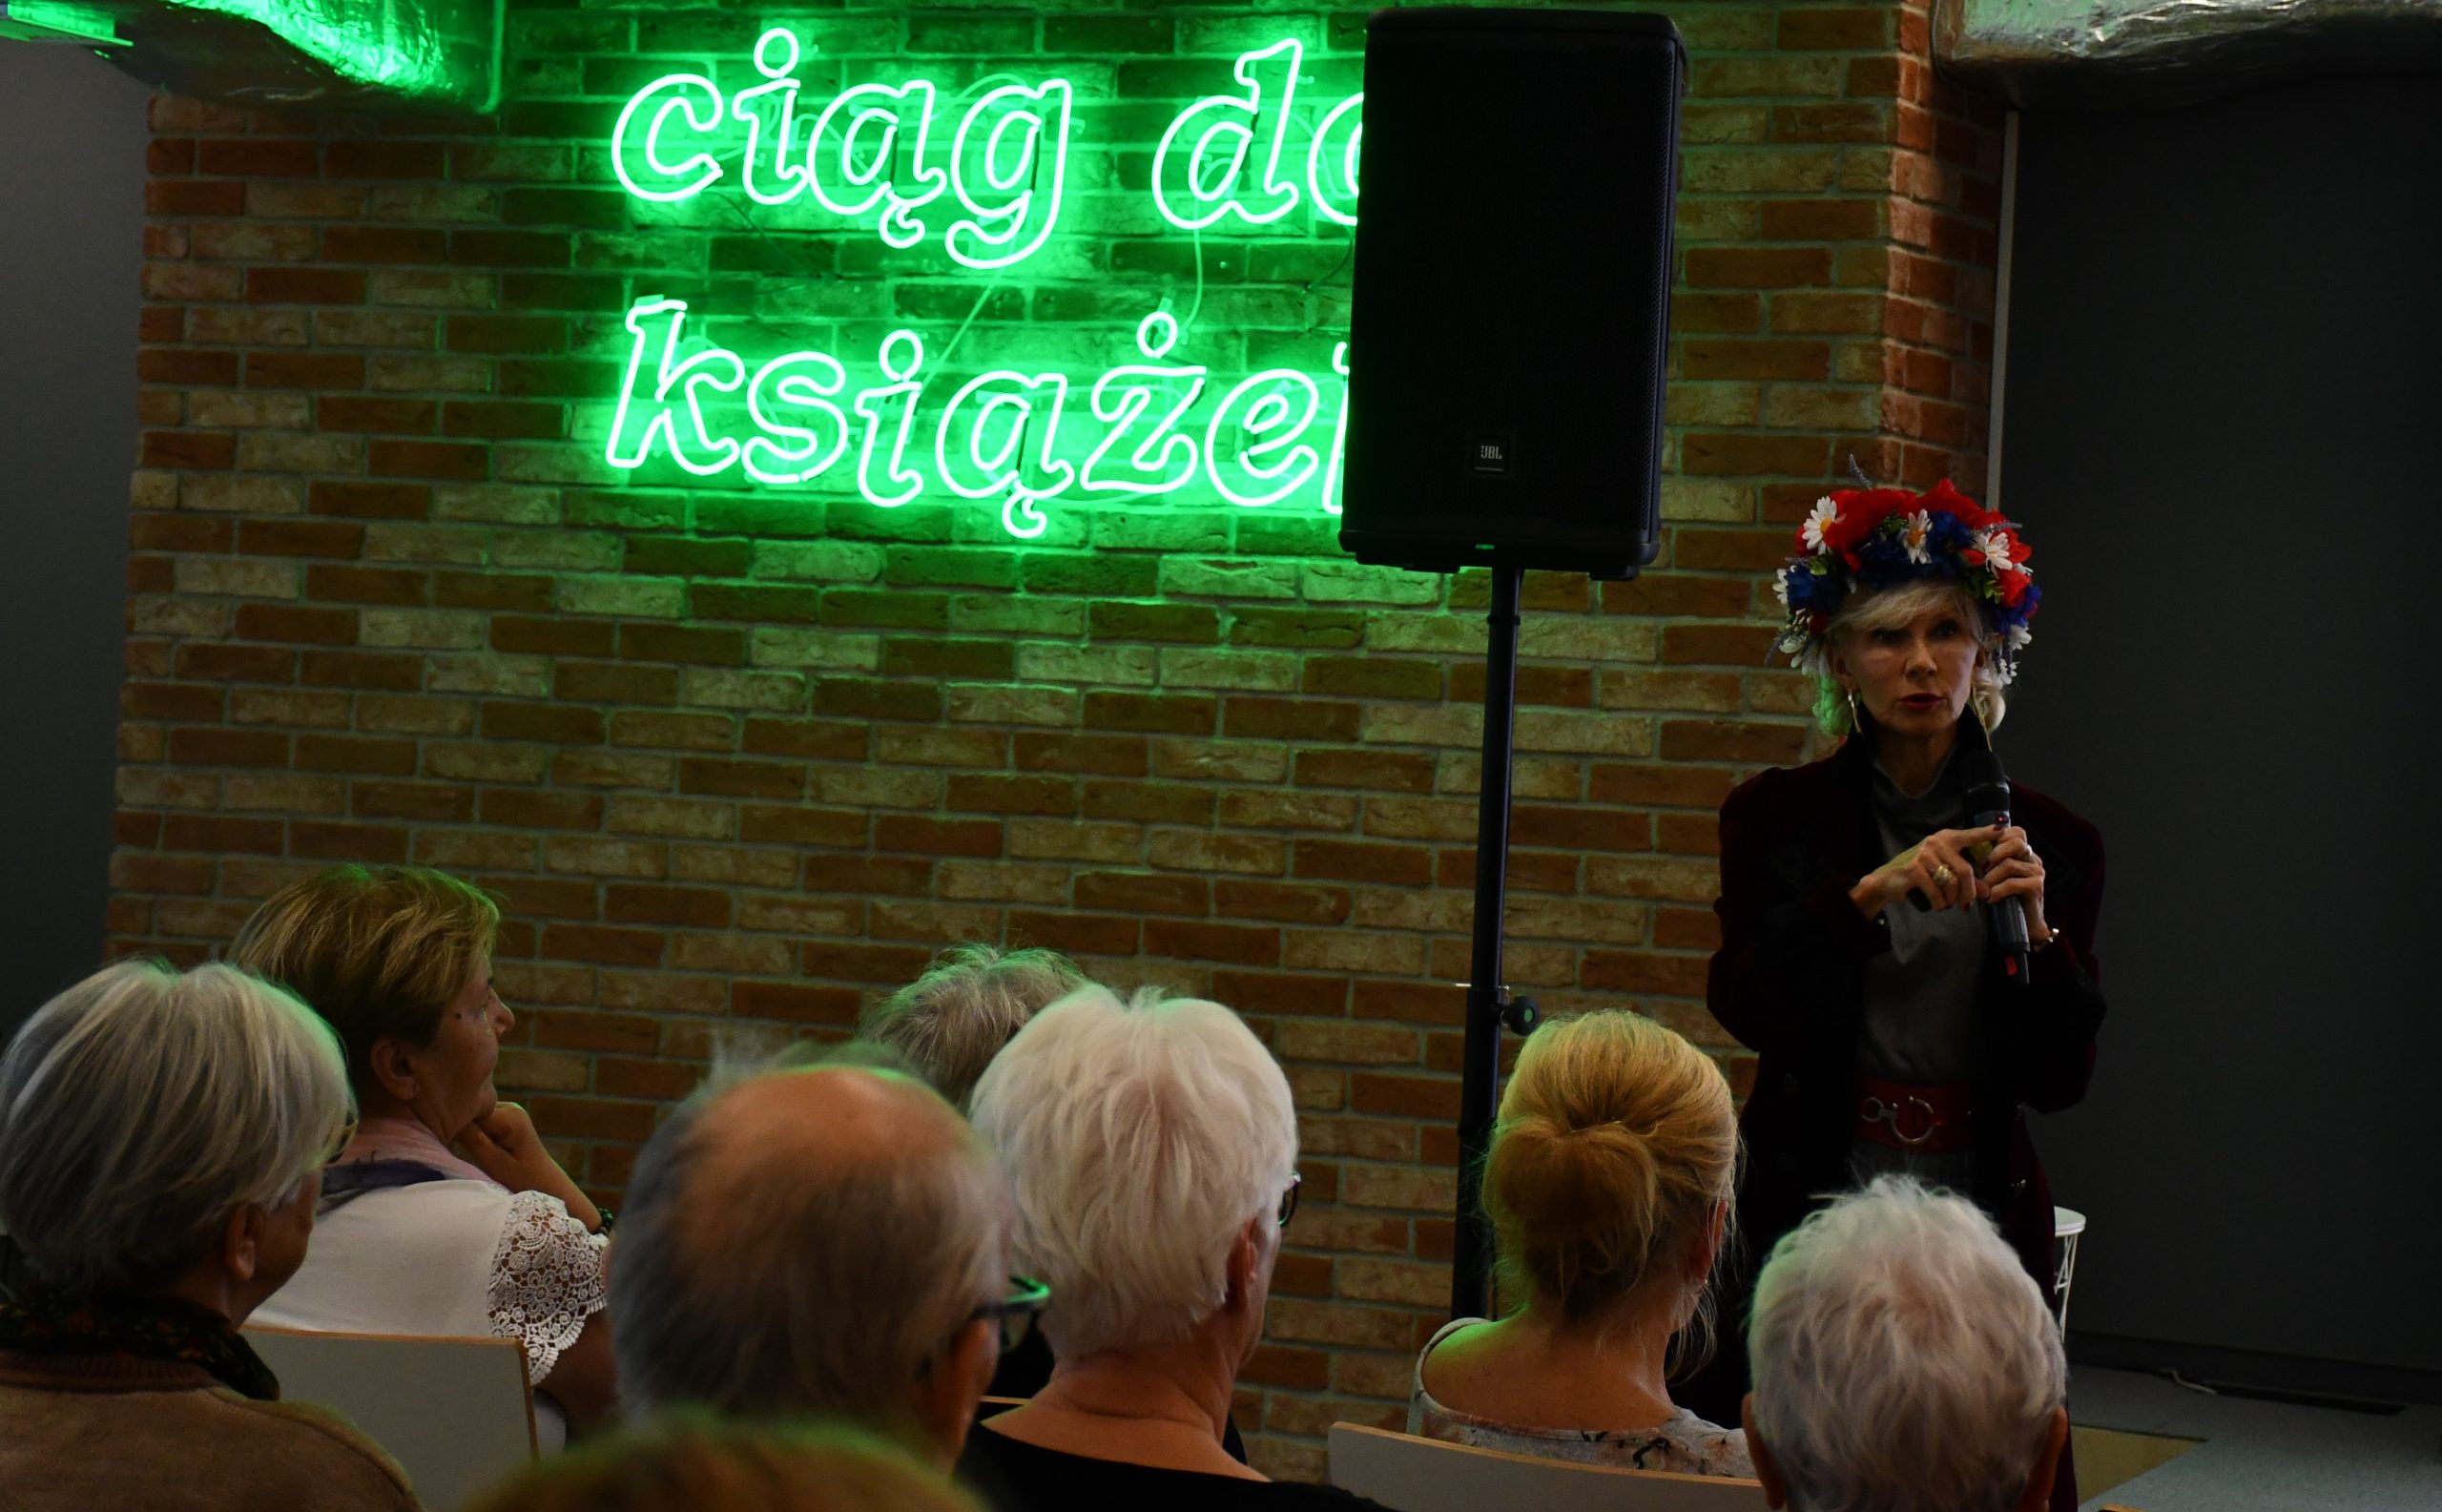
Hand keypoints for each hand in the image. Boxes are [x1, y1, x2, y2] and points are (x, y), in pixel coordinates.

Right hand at [454, 1102, 553, 1188]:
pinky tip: (474, 1146)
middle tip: (457, 1146)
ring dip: (466, 1129)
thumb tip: (445, 1115)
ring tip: (465, 1148)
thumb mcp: (493, 1162)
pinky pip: (481, 1120)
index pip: (470, 1109)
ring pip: (475, 1115)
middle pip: (472, 1110)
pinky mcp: (505, 1119)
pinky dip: (474, 1131)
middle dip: (460, 1125)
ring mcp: (508, 1112)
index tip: (446, 1138)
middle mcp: (509, 1107)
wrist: (546, 1185)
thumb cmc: (522, 1179)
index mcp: (509, 1116)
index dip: (454, 1122)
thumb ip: (470, 1137)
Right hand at [1853, 823, 2003, 916]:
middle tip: (1967, 905)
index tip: (2002, 831)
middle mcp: (1935, 842)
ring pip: (1951, 883)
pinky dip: (1940, 903)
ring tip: (1948, 905)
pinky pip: (1936, 891)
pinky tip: (1938, 906)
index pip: (1970, 835)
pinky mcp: (1914, 869)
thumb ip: (1965, 880)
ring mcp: (1924, 854)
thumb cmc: (1919, 874)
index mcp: (1946, 838)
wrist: (1888, 880)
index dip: (1985, 834)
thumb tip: (1986, 893)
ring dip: (1952, 900)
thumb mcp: (1943, 873)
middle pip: (1965, 870)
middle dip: (1969, 892)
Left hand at [1980, 824, 2051, 940]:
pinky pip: (2013, 883)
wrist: (2023, 927)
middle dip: (1994, 854)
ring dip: (1991, 878)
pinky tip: (1992, 899)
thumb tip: (1967, 847)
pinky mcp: (2037, 886)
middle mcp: (2032, 859)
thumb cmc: (2003, 899)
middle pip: (2017, 841)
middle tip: (1982, 868)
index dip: (1998, 835)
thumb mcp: (1992, 875)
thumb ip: (1986, 861)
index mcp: (2023, 853)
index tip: (1981, 848)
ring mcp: (2037, 872)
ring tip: (1985, 890)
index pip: (2016, 832)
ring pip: (2009, 864)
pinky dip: (1998, 891)